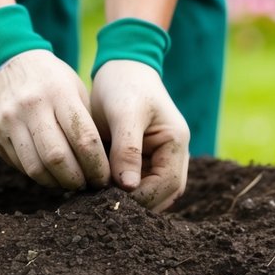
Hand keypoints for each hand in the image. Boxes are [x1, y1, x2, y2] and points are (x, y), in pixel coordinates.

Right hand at [0, 50, 110, 190]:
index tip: (103, 177)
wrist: (11, 63)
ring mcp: (9, 121)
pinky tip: (50, 173)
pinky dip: (38, 175)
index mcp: (59, 93)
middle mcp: (31, 107)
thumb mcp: (75, 90)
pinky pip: (20, 165)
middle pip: (57, 158)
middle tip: (87, 184)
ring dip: (56, 183)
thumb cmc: (53, 81)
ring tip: (69, 183)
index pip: (83, 139)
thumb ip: (86, 125)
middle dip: (76, 179)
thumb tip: (102, 167)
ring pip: (35, 168)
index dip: (97, 165)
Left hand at [90, 60, 189, 210]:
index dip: (141, 197)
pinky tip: (97, 191)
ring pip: (149, 195)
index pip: (167, 185)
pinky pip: (134, 186)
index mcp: (176, 143)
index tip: (109, 199)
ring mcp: (159, 160)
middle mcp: (173, 156)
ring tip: (97, 200)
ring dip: (127, 201)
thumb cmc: (124, 85)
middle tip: (101, 206)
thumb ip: (128, 149)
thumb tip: (128, 187)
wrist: (120, 69)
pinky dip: (119, 192)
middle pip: (162, 196)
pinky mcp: (141, 161)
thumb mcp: (125, 114)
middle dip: (135, 204)